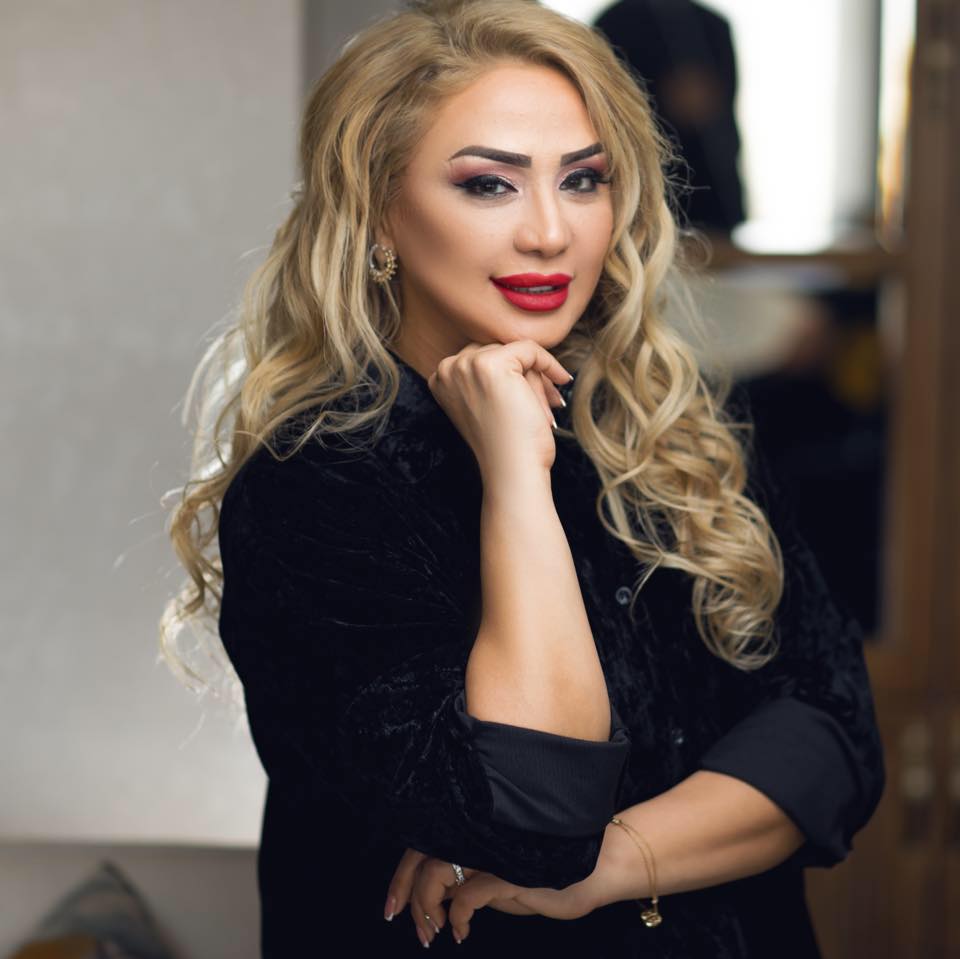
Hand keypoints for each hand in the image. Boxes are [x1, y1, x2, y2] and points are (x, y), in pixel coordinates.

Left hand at [385, 847, 598, 946]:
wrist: (596, 869)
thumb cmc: (549, 873)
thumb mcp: (501, 876)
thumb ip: (471, 877)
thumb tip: (437, 897)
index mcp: (474, 832)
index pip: (423, 844)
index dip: (402, 875)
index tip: (393, 906)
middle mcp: (477, 834)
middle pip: (422, 855)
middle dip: (404, 892)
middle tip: (401, 921)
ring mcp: (491, 850)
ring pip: (437, 872)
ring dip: (427, 908)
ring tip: (433, 932)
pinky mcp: (508, 871)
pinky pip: (468, 894)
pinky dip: (458, 916)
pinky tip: (461, 932)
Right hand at [426, 340, 572, 476]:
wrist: (512, 470)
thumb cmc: (507, 445)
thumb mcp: (493, 404)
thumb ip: (499, 376)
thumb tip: (531, 353)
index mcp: (441, 380)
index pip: (484, 358)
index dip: (514, 376)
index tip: (537, 396)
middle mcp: (447, 369)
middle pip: (499, 352)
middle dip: (527, 376)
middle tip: (550, 401)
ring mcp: (466, 365)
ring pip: (515, 353)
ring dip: (536, 378)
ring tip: (550, 405)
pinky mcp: (490, 364)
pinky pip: (529, 348)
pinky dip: (549, 364)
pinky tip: (561, 380)